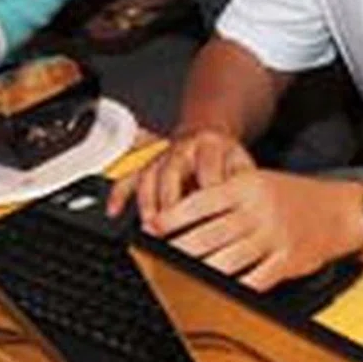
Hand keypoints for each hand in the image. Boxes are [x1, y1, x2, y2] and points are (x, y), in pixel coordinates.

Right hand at [110, 128, 253, 223]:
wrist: (211, 136)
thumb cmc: (228, 159)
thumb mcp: (243, 165)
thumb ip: (242, 185)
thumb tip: (248, 212)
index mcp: (211, 145)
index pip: (208, 168)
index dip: (207, 190)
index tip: (211, 216)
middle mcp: (183, 148)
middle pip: (172, 171)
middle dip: (170, 198)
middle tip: (171, 224)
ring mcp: (161, 156)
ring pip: (148, 174)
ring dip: (147, 201)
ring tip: (149, 225)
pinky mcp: (145, 164)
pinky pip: (126, 177)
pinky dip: (118, 194)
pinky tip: (114, 211)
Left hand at [146, 169, 362, 289]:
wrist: (343, 209)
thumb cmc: (297, 196)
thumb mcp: (260, 182)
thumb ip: (226, 194)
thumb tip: (184, 213)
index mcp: (250, 186)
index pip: (203, 200)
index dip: (174, 216)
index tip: (152, 227)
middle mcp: (260, 211)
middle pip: (209, 234)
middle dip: (177, 248)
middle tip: (155, 257)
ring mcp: (274, 237)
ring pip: (227, 260)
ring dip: (198, 271)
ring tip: (176, 277)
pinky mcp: (288, 261)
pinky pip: (254, 279)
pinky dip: (232, 288)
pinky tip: (215, 291)